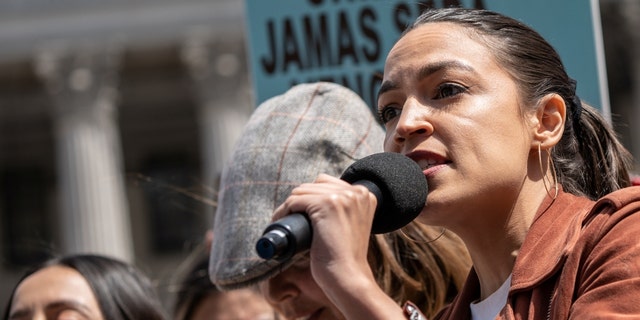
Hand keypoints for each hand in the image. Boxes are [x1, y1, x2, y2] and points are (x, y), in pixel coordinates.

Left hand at [271, 174, 376, 291]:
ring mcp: (342, 197)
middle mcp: (357, 192)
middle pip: (314, 185)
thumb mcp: (351, 225)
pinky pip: (295, 200)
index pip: (327, 183)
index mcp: (365, 194)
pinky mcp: (327, 204)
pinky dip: (283, 211)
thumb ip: (344, 210)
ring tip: (283, 221)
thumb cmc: (345, 258)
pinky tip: (280, 221)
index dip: (311, 197)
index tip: (301, 213)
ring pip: (302, 191)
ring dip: (289, 206)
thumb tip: (315, 202)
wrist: (348, 277)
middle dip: (299, 200)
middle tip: (290, 218)